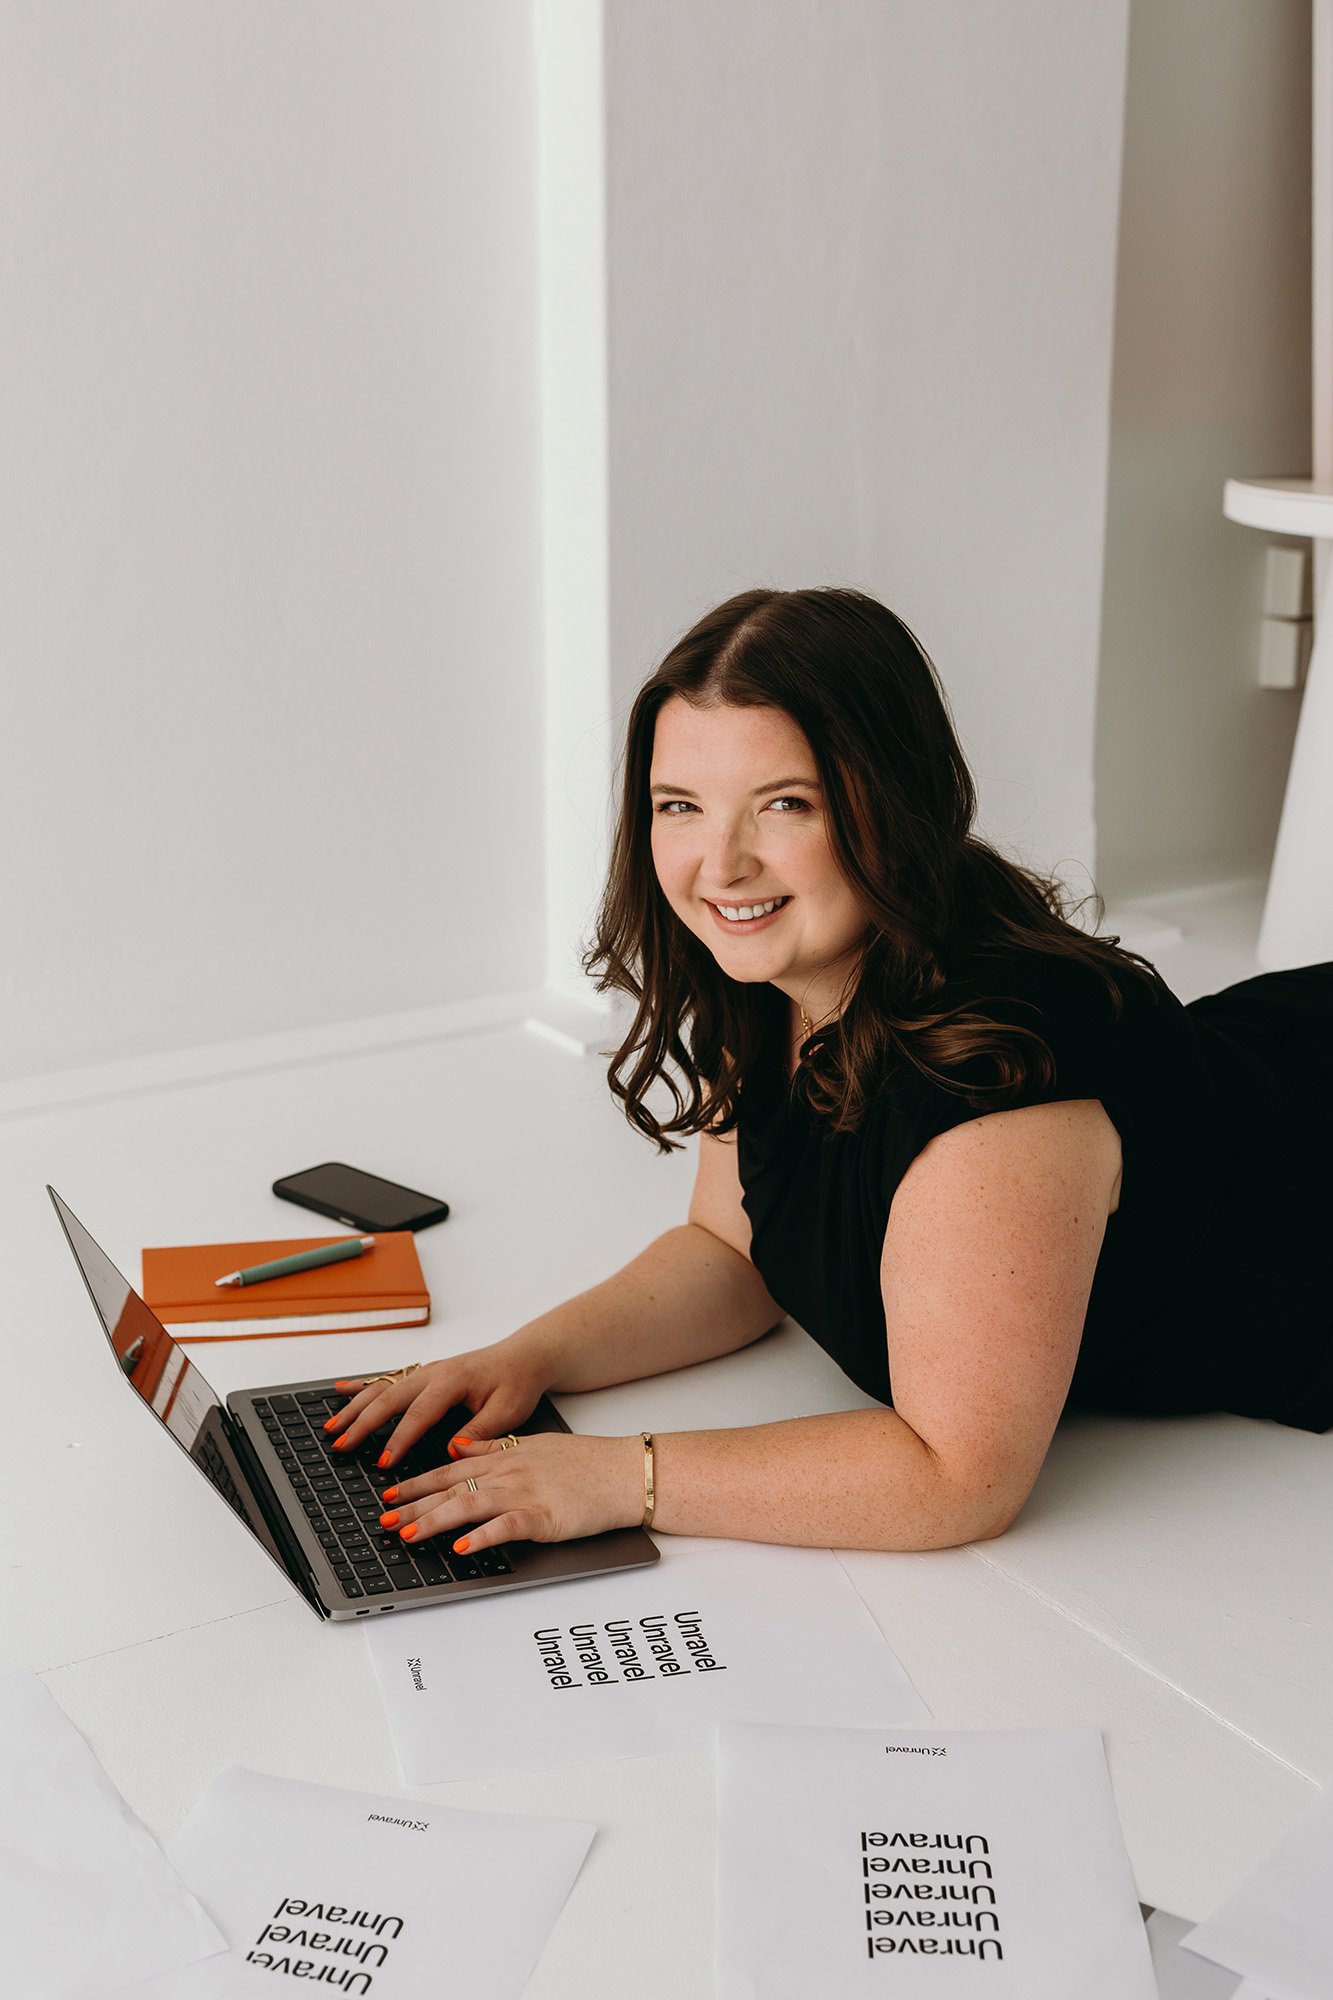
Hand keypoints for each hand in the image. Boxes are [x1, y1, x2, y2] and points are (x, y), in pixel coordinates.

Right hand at [323, 1333, 552, 1467]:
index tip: (383, 1463)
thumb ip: (480, 1430)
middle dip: (362, 1423)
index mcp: (452, 1380)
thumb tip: (452, 1450)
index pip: (419, 1414)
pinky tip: (341, 1391)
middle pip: (389, 1399)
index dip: (399, 1440)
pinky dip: (363, 1385)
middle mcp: (434, 1372)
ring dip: (355, 1407)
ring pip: (383, 1388)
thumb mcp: (509, 1410)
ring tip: (331, 1426)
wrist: (525, 1356)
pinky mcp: (425, 1374)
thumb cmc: (518, 1382)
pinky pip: (389, 1379)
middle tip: (341, 1445)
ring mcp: (426, 1371)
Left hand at [377, 1431, 643, 1553]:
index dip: (418, 1481)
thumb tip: (461, 1443)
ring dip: (435, 1520)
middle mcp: (508, 1472)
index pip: (451, 1469)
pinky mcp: (544, 1516)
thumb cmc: (585, 1463)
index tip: (392, 1493)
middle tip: (385, 1520)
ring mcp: (525, 1493)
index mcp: (505, 1456)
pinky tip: (463, 1548)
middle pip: (451, 1488)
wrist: (623, 1471)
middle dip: (414, 1504)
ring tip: (409, 1535)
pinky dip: (483, 1537)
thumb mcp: (535, 1444)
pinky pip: (507, 1527)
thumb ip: (494, 1444)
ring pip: (470, 1504)